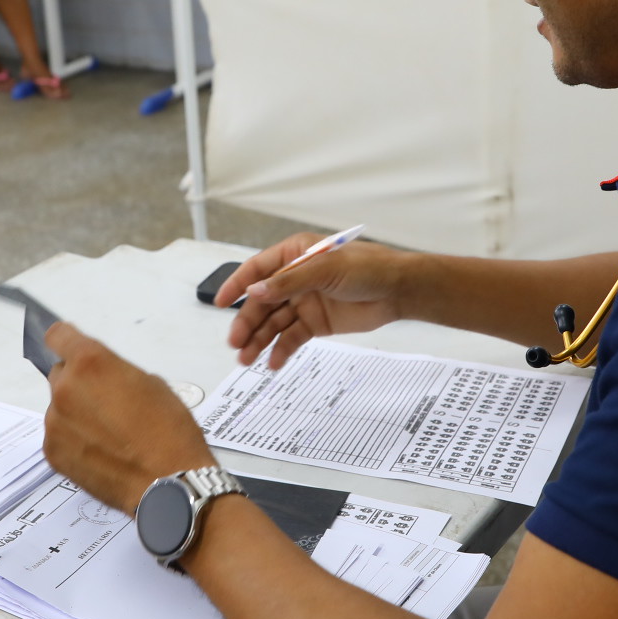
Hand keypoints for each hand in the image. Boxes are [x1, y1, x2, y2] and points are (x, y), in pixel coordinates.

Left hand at [43, 322, 214, 512]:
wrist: (168, 483)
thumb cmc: (169, 431)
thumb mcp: (151, 384)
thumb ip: (116, 374)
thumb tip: (104, 382)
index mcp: (90, 364)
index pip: (58, 336)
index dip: (66, 341)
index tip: (72, 347)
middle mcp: (65, 389)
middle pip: (60, 375)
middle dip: (78, 383)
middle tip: (105, 402)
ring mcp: (55, 424)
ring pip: (60, 408)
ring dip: (76, 414)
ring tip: (109, 435)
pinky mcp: (53, 453)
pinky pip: (59, 436)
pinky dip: (74, 440)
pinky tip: (101, 453)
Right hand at [217, 233, 408, 368]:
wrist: (398, 291)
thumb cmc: (367, 267)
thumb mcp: (325, 269)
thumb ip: (288, 282)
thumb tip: (254, 291)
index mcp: (294, 255)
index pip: (257, 270)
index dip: (236, 285)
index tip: (219, 302)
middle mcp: (294, 279)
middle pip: (262, 303)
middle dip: (247, 323)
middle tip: (236, 342)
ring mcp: (304, 302)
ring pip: (273, 323)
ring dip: (259, 340)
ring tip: (246, 360)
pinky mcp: (315, 323)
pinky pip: (292, 337)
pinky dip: (281, 350)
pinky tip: (273, 363)